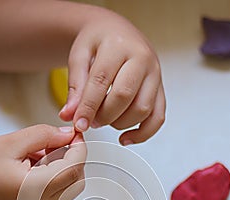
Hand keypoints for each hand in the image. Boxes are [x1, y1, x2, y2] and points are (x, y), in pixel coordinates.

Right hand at [0, 125, 85, 199]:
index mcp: (36, 190)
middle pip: (76, 183)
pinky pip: (50, 197)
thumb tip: (69, 135)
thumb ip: (44, 136)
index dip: (80, 148)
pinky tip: (26, 168)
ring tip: (32, 155)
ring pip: (65, 190)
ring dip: (59, 170)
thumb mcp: (10, 142)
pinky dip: (48, 180)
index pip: (75, 168)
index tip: (75, 133)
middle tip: (53, 143)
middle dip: (72, 160)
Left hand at [59, 9, 165, 144]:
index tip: (78, 124)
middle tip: (91, 121)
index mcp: (118, 45)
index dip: (88, 107)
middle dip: (104, 116)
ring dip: (120, 124)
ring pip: (142, 109)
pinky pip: (158, 118)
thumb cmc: (98, 42)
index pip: (102, 81)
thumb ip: (75, 86)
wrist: (117, 31)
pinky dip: (142, 134)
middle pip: (124, 96)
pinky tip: (125, 138)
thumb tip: (69, 115)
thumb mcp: (79, 56)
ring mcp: (155, 75)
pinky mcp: (161, 90)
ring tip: (105, 120)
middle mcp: (142, 58)